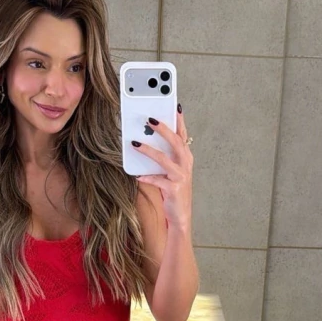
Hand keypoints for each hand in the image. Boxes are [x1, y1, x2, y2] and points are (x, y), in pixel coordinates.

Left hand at [134, 105, 192, 232]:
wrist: (180, 216)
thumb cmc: (173, 190)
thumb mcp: (171, 170)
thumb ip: (163, 155)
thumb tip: (144, 139)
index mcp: (186, 157)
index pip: (183, 135)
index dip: (179, 120)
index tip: (174, 105)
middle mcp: (186, 165)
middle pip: (175, 142)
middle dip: (163, 129)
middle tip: (150, 119)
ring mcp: (181, 177)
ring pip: (164, 159)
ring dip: (149, 150)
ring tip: (135, 144)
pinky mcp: (174, 189)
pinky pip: (158, 180)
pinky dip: (146, 177)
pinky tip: (137, 175)